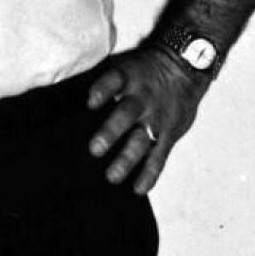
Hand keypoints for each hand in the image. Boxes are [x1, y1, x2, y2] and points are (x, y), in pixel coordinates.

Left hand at [86, 45, 210, 195]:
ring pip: (141, 140)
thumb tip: (70, 97)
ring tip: (112, 175)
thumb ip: (106, 83)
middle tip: (95, 149)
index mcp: (129, 78)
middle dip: (111, 132)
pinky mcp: (168, 134)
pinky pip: (159, 156)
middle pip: (126, 114)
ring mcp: (156, 118)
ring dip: (127, 158)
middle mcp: (142, 98)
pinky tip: (138, 188)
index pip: (114, 81)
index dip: (103, 90)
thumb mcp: (128, 67)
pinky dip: (150, 173)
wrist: (184, 68)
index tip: (91, 102)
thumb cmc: (145, 71)